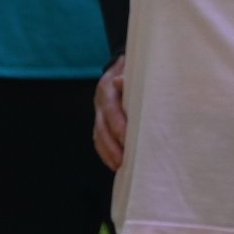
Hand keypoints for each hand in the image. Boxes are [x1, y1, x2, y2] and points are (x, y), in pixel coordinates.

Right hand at [93, 56, 127, 170]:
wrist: (121, 67)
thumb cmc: (134, 70)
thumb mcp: (133, 68)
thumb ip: (129, 76)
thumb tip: (120, 81)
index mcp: (107, 88)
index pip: (111, 110)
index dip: (118, 125)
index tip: (128, 139)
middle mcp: (100, 102)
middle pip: (103, 127)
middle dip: (113, 145)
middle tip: (125, 159)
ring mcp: (98, 113)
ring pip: (99, 135)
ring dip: (108, 153)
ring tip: (120, 166)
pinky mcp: (100, 122)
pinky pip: (99, 140)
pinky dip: (106, 153)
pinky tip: (115, 165)